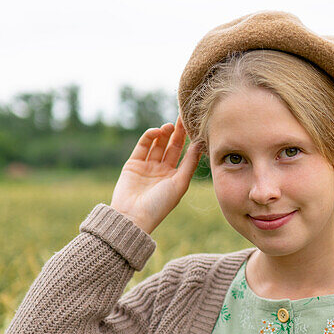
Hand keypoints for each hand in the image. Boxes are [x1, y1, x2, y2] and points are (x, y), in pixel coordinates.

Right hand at [109, 115, 201, 233]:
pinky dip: (149, 137)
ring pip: (157, 144)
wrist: (133, 216)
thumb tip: (199, 144)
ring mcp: (147, 166)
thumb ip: (189, 163)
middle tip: (183, 117)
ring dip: (164, 133)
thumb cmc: (160, 204)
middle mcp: (162, 170)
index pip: (184, 154)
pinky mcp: (133, 163)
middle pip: (171, 146)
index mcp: (175, 177)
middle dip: (178, 132)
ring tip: (170, 126)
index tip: (194, 126)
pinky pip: (143, 146)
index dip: (189, 140)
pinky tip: (157, 132)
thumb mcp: (180, 184)